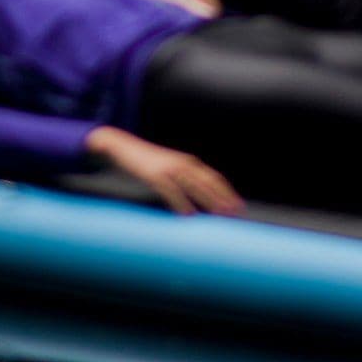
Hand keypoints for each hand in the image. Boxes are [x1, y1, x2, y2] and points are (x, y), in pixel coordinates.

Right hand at [87, 127, 241, 214]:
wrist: (123, 147)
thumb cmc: (147, 162)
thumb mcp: (169, 167)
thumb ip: (182, 178)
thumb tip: (196, 197)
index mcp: (188, 162)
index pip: (214, 178)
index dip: (227, 191)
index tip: (238, 206)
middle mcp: (182, 164)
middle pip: (209, 182)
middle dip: (224, 198)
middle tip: (235, 213)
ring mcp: (169, 169)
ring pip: (194, 186)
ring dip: (208, 201)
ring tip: (219, 215)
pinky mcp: (155, 175)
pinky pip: (172, 191)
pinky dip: (182, 203)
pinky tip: (189, 215)